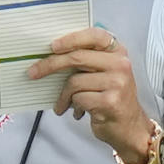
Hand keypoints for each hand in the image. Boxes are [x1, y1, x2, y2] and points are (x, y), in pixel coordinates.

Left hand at [28, 27, 148, 160]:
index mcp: (118, 52)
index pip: (94, 35)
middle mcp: (121, 64)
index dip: (71, 39)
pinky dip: (73, 106)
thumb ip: (88, 60)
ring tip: (63, 104)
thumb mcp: (104, 73)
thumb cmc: (111, 99)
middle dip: (50, 65)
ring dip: (63, 96)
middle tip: (33, 73)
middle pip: (77, 57)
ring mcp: (118, 83)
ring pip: (74, 81)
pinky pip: (79, 99)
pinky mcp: (111, 102)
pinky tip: (79, 112)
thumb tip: (52, 54)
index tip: (52, 46)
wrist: (129, 128)